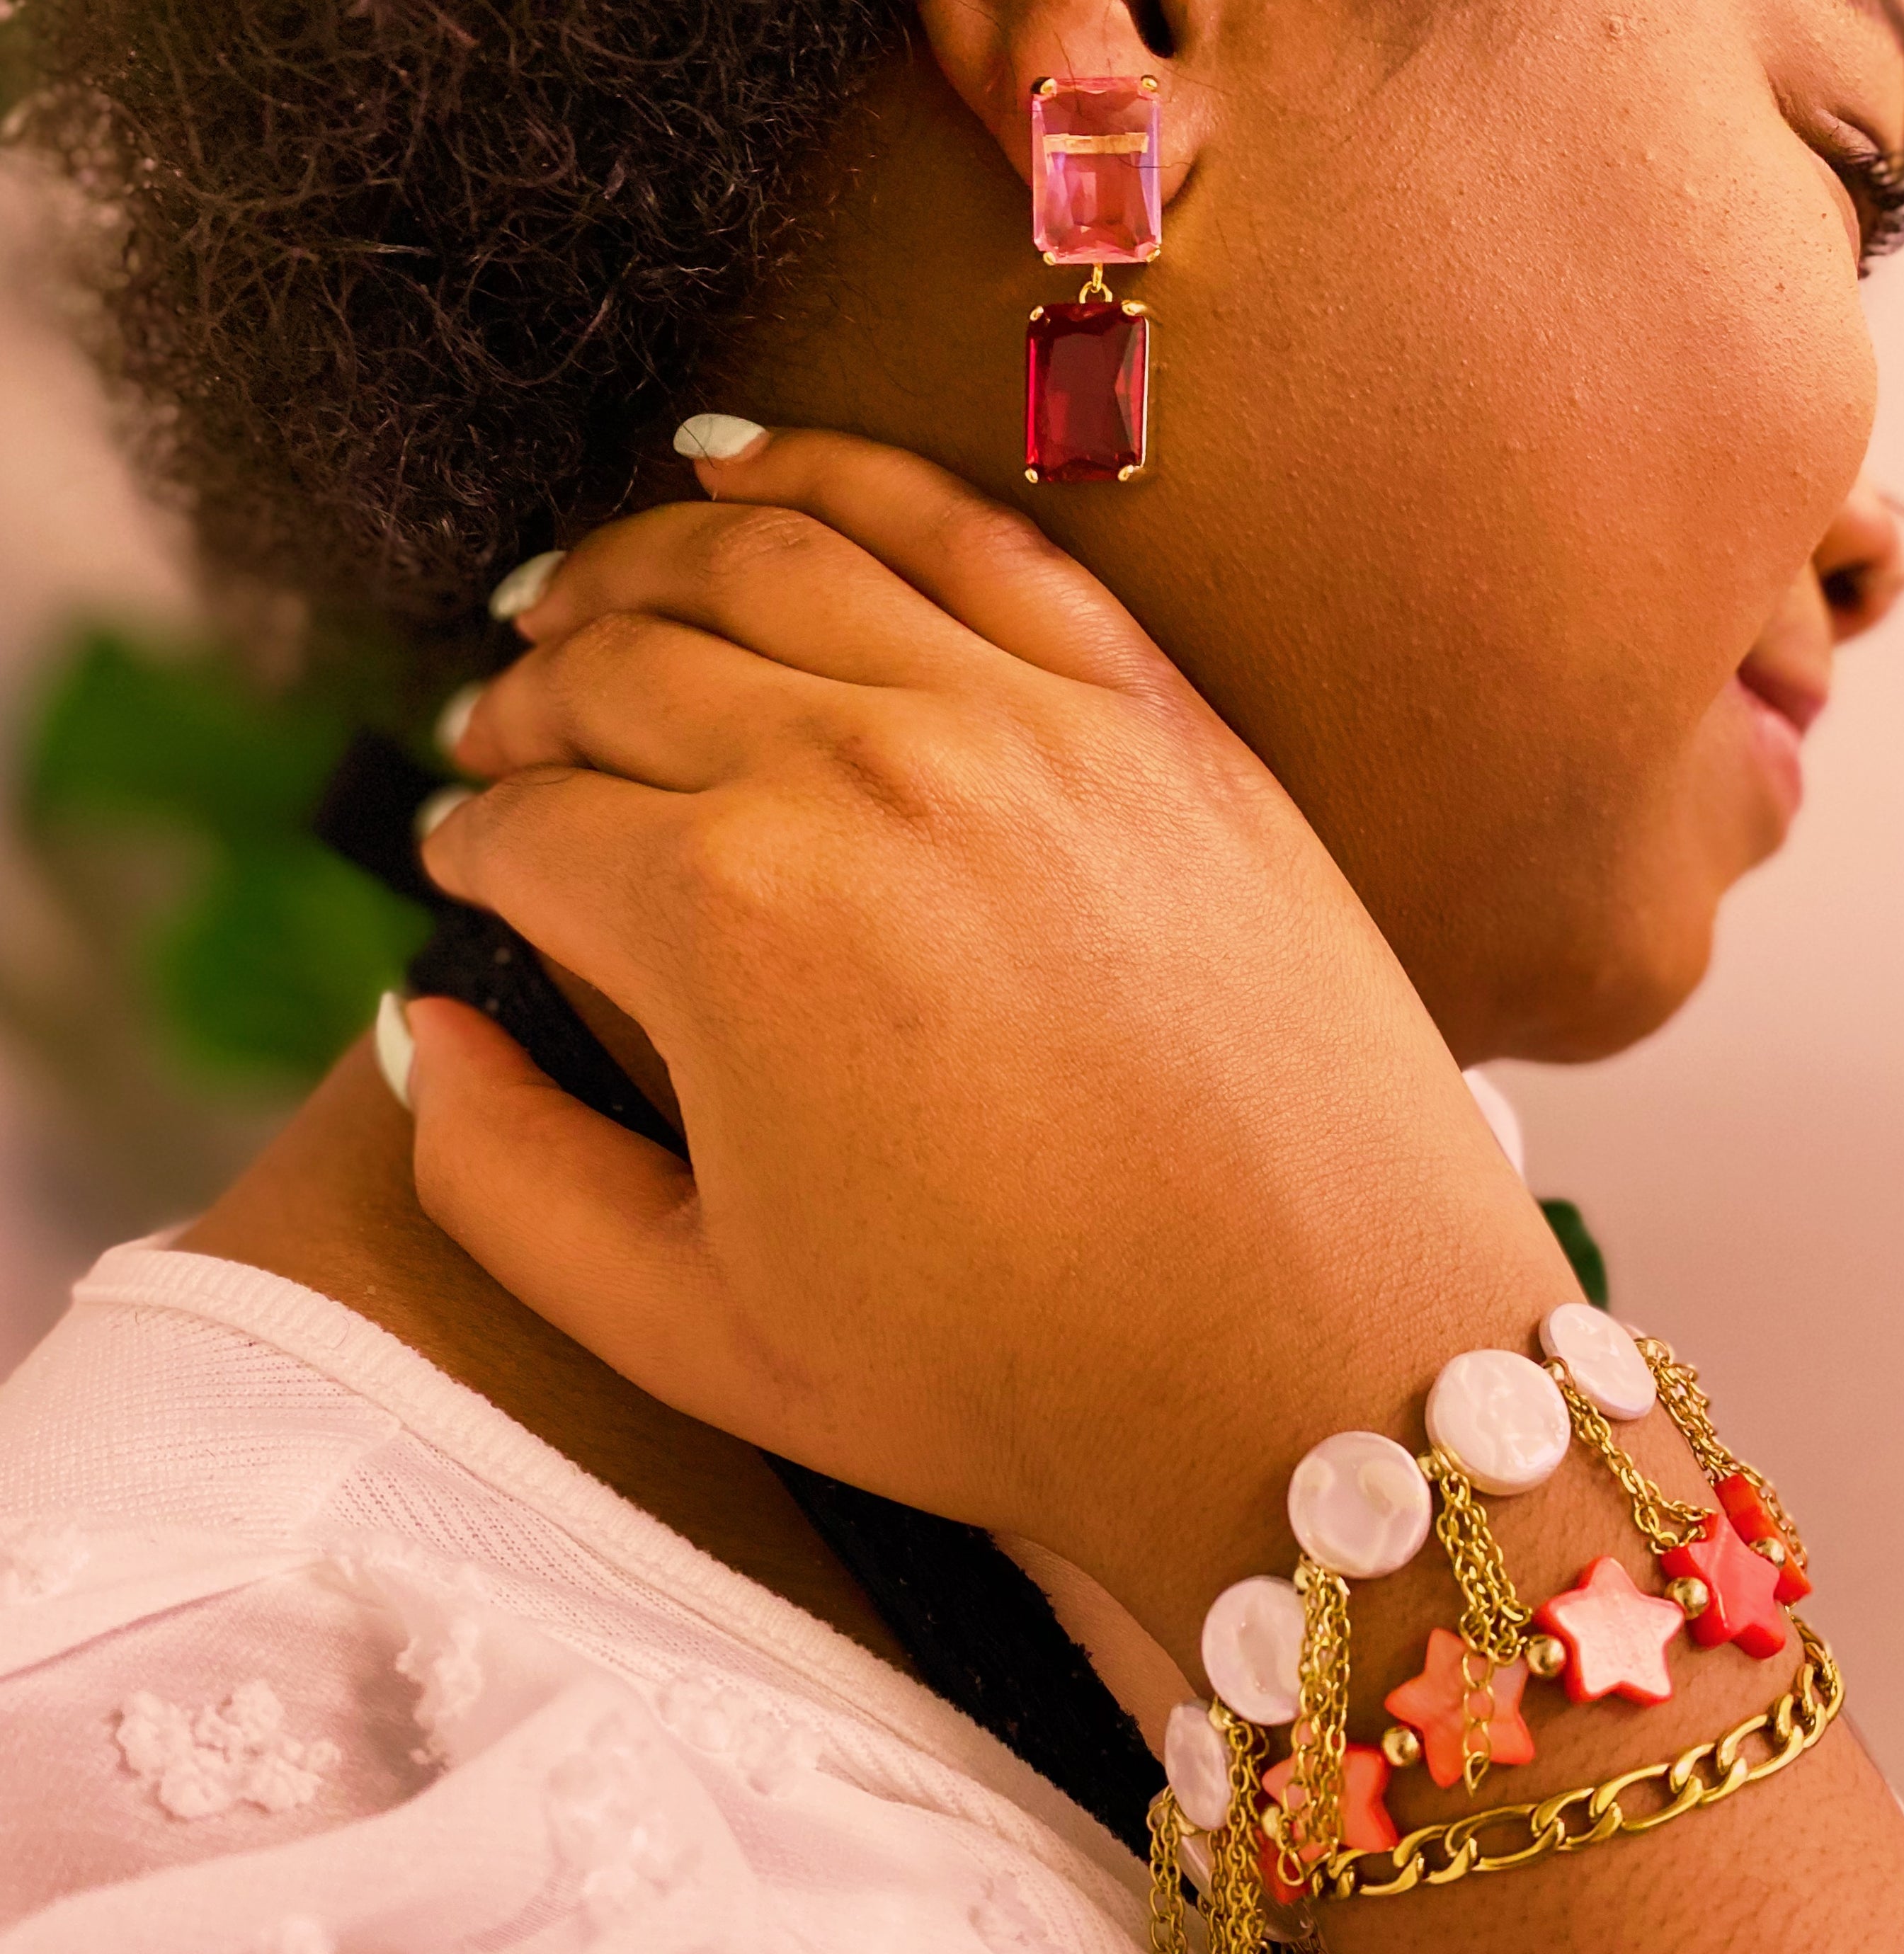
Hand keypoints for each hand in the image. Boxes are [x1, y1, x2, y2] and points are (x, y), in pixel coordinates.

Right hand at [409, 426, 1571, 1652]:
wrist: (1315, 1358)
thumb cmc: (1014, 1372)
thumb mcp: (702, 1332)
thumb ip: (507, 1181)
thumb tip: (423, 1027)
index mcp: (728, 926)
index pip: (532, 825)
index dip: (469, 842)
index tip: (463, 862)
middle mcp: (864, 774)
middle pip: (624, 668)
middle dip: (527, 697)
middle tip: (498, 731)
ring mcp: (1024, 720)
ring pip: (768, 559)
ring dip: (635, 561)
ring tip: (577, 590)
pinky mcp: (1151, 712)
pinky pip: (967, 531)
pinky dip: (837, 475)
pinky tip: (747, 465)